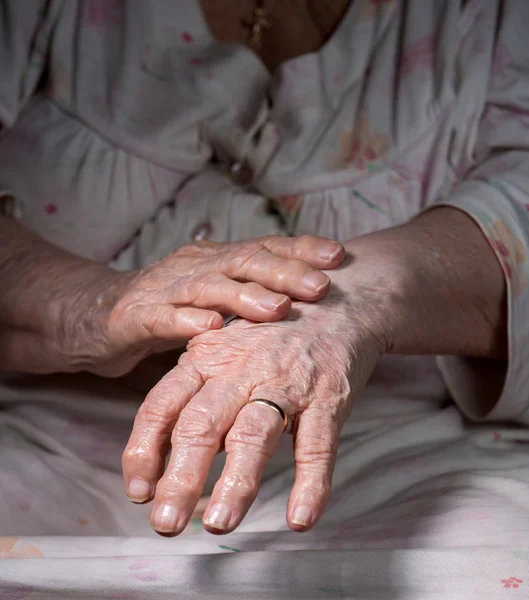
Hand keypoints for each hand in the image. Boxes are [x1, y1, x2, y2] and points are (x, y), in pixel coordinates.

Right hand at [70, 235, 343, 376]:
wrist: (94, 313)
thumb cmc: (166, 307)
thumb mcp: (213, 296)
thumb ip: (249, 295)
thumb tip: (305, 299)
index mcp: (217, 261)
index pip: (264, 248)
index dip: (300, 250)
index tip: (339, 256)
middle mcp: (195, 266)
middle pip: (243, 262)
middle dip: (284, 272)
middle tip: (320, 285)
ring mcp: (164, 288)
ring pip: (208, 286)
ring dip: (244, 295)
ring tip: (277, 309)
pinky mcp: (135, 315)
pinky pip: (163, 316)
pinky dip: (187, 320)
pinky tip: (210, 327)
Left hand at [122, 281, 387, 532]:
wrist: (336, 299)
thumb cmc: (271, 333)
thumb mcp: (223, 347)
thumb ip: (195, 391)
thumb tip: (162, 452)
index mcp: (206, 357)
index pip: (162, 405)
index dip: (144, 450)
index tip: (138, 493)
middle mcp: (240, 369)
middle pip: (202, 424)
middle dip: (181, 476)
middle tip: (165, 523)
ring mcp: (287, 381)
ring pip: (254, 433)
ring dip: (236, 481)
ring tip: (219, 523)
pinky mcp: (329, 394)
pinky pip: (317, 442)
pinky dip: (310, 483)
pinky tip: (300, 518)